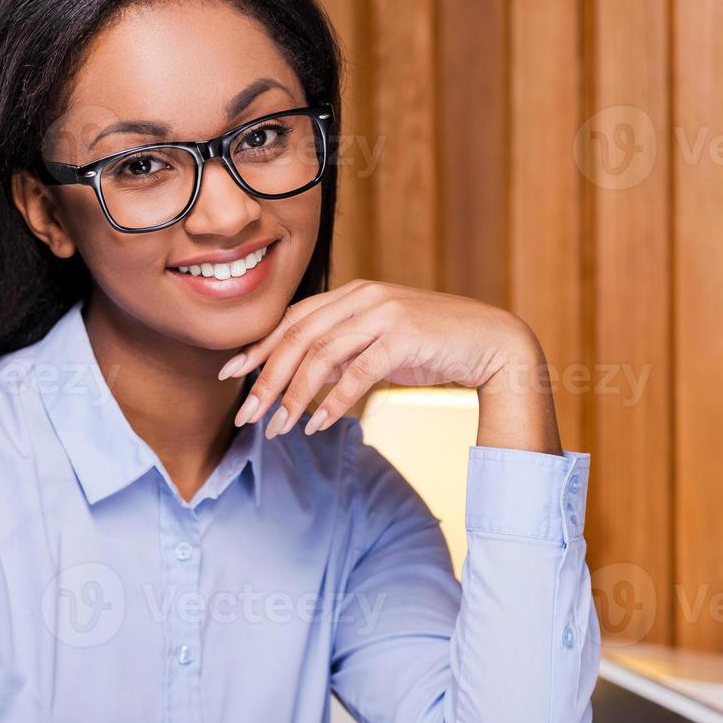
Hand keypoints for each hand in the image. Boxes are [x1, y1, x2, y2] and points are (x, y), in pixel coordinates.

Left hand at [219, 280, 560, 453]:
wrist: (492, 343)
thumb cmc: (433, 345)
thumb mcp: (378, 344)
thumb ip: (341, 352)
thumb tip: (300, 377)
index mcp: (352, 293)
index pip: (292, 320)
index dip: (259, 347)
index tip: (231, 376)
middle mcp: (364, 297)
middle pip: (298, 338)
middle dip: (266, 379)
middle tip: (246, 415)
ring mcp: (385, 313)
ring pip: (321, 356)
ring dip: (295, 397)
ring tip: (278, 429)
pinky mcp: (405, 336)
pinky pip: (357, 373)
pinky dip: (333, 403)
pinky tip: (317, 425)